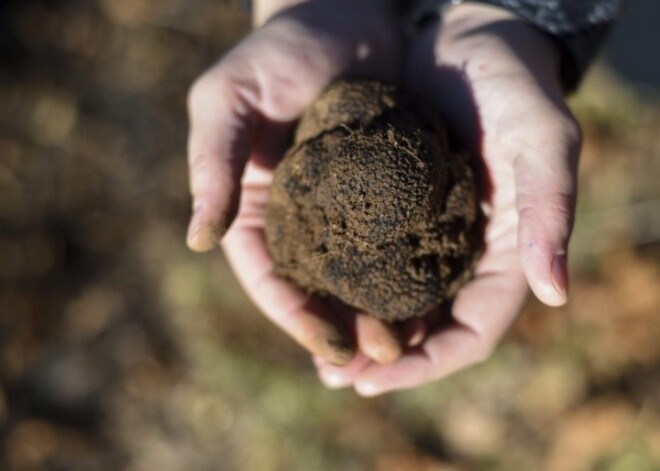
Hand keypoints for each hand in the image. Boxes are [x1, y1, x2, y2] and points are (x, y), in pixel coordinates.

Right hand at [186, 0, 403, 364]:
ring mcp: (345, 210)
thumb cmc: (279, 50)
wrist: (345, 13)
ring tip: (405, 347)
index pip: (268, 278)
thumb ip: (212, 163)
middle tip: (375, 362)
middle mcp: (300, 218)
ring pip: (359, 279)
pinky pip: (397, 245)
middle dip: (341, 330)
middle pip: (316, 290)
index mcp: (256, 206)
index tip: (328, 347)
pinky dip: (408, 276)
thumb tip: (198, 240)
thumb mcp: (229, 97)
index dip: (293, 317)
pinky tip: (432, 299)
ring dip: (378, 315)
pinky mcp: (388, 194)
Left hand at [315, 4, 580, 393]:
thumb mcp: (541, 138)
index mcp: (506, 253)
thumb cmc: (513, 84)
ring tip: (318, 352)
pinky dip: (345, 284)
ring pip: (395, 302)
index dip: (428, 364)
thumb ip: (550, 210)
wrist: (466, 38)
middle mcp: (465, 255)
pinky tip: (312, 293)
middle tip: (334, 377)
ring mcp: (427, 235)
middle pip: (428, 328)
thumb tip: (556, 293)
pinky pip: (369, 260)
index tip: (376, 380)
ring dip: (359, 331)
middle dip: (384, 360)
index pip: (473, 332)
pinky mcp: (394, 210)